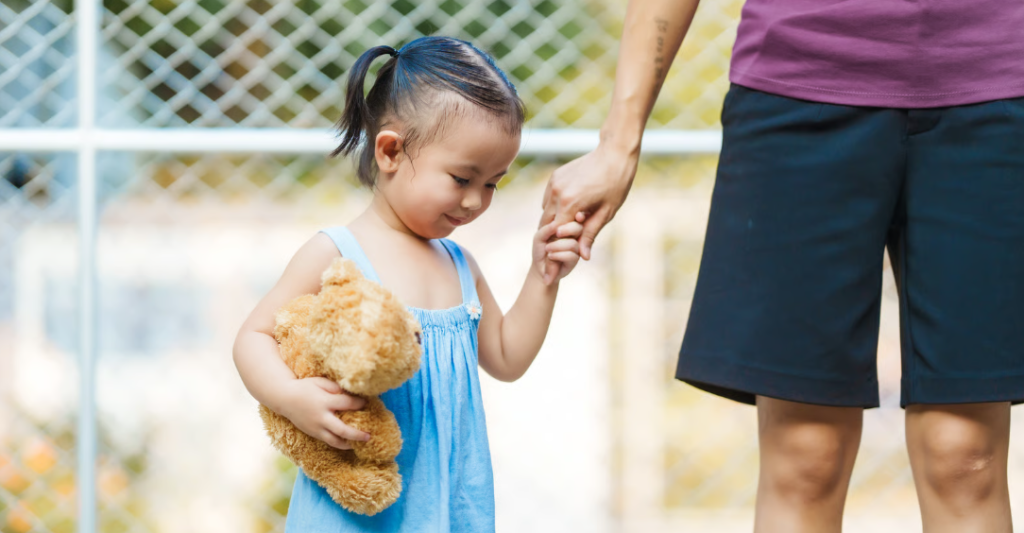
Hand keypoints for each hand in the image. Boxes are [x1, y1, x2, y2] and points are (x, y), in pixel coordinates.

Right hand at [278, 376, 369, 449]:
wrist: (284, 398)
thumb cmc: (305, 387)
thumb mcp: (320, 382)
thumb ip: (335, 388)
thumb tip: (350, 394)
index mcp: (324, 401)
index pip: (347, 404)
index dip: (359, 404)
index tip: (367, 403)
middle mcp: (321, 417)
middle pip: (342, 429)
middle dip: (357, 434)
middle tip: (369, 436)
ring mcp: (316, 427)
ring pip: (335, 440)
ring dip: (349, 443)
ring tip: (360, 443)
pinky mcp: (312, 433)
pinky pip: (328, 441)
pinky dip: (339, 443)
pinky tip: (347, 443)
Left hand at [534, 214, 585, 284]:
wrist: (539, 268)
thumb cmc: (540, 249)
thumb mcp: (540, 236)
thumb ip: (548, 228)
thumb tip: (557, 224)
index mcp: (566, 226)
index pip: (573, 218)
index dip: (574, 216)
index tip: (572, 217)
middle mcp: (573, 236)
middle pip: (579, 228)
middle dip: (568, 229)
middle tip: (557, 233)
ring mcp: (575, 248)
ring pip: (573, 244)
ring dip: (557, 246)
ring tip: (548, 249)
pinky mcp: (575, 260)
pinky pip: (571, 255)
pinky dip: (558, 255)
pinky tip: (551, 256)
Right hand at [541, 145, 638, 263]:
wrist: (614, 153)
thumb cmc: (616, 183)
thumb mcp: (607, 212)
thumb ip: (590, 234)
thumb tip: (583, 256)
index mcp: (570, 203)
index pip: (557, 234)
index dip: (558, 249)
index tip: (560, 261)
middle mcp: (557, 193)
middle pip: (547, 224)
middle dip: (553, 237)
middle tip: (561, 249)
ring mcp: (554, 183)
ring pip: (545, 211)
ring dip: (554, 221)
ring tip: (568, 228)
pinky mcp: (555, 177)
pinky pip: (548, 198)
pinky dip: (554, 207)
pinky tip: (569, 209)